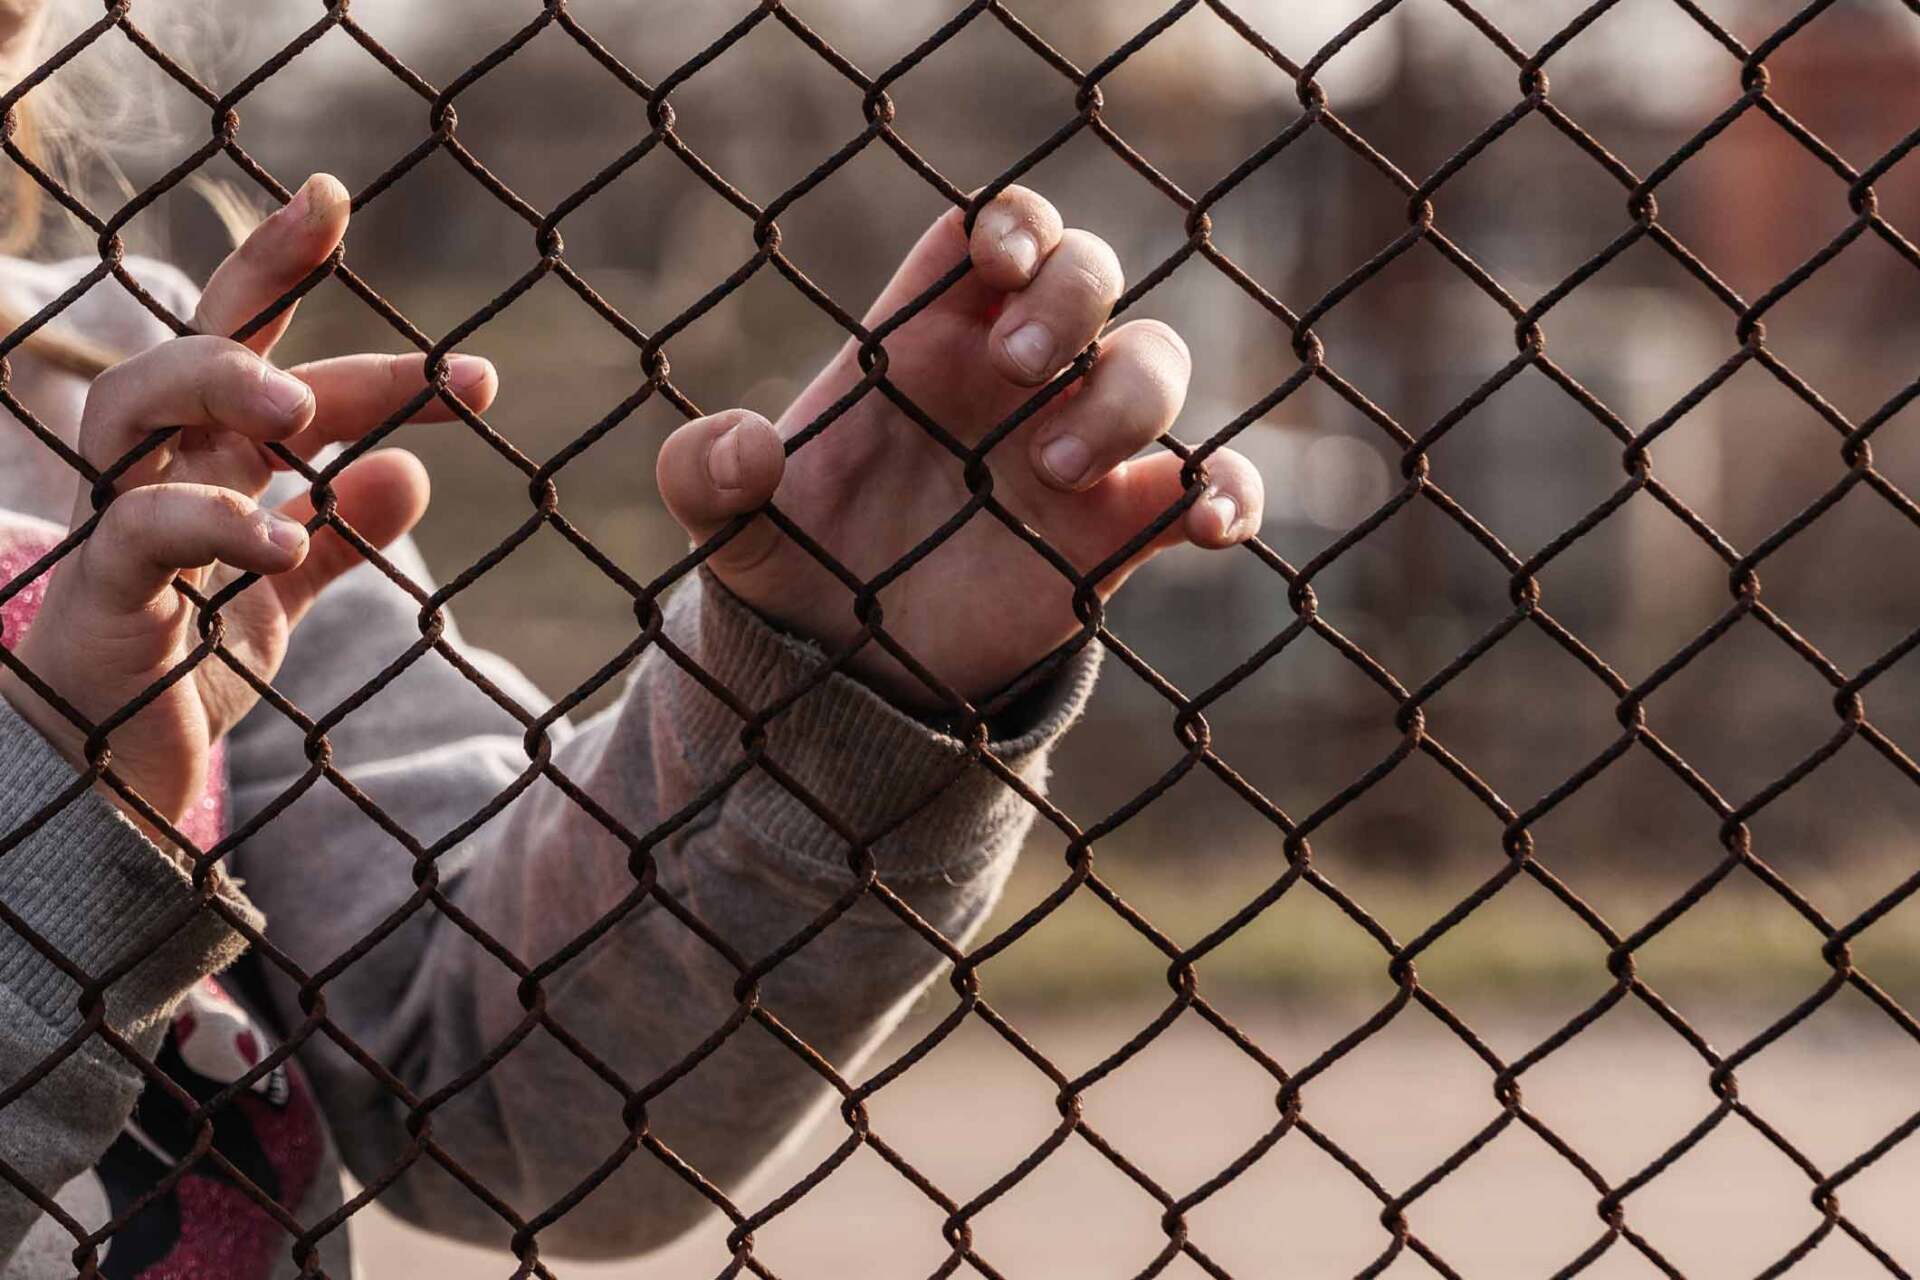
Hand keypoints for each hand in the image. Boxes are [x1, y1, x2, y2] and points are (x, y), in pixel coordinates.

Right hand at [0, 174, 498, 840]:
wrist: (104, 785)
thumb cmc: (177, 668)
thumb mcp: (276, 595)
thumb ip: (336, 535)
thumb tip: (410, 472)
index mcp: (208, 459)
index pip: (265, 354)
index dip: (328, 313)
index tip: (417, 296)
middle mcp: (159, 470)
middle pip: (195, 341)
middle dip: (259, 274)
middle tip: (334, 231)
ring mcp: (117, 524)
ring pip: (135, 404)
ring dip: (218, 382)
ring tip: (303, 411)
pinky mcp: (100, 597)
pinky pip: (139, 532)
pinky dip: (211, 524)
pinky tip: (279, 540)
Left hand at [655, 186, 1262, 709]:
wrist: (851, 669)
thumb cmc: (799, 563)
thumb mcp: (732, 529)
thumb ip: (706, 478)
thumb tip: (743, 445)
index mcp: (925, 339)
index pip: (992, 233)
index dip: (1013, 225)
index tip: (999, 267)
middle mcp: (1012, 377)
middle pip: (1088, 271)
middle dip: (1073, 296)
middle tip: (1021, 368)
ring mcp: (1074, 446)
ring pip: (1154, 363)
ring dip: (1128, 395)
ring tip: (1055, 469)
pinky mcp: (1115, 529)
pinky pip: (1206, 483)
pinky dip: (1229, 489)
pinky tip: (1212, 523)